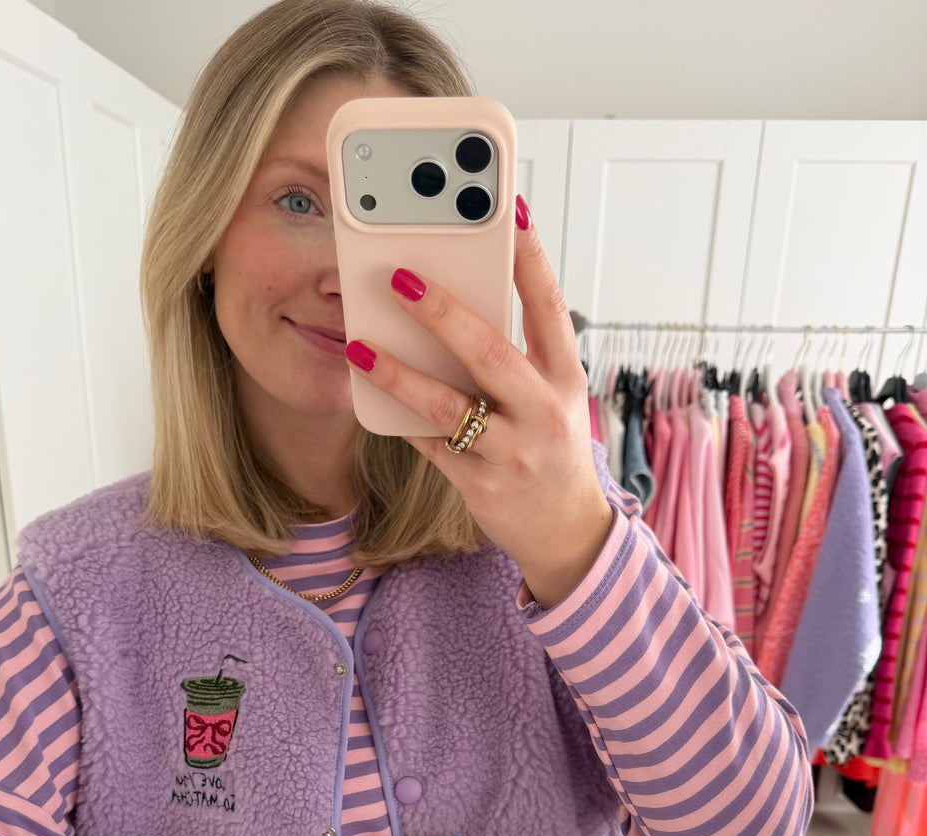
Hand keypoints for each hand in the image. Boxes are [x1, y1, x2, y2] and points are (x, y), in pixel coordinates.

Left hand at [343, 195, 615, 607]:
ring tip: (361, 345)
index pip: (549, 307)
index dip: (529, 258)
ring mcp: (512, 451)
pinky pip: (431, 446)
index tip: (507, 210)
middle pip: (490, 352)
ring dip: (400, 374)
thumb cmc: (550, 448)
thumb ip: (516, 355)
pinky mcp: (482, 485)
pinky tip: (371, 392)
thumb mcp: (552, 397)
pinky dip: (401, 419)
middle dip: (444, 312)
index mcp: (565, 378)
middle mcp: (543, 411)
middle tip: (400, 277)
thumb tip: (456, 301)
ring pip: (449, 406)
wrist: (567, 532)